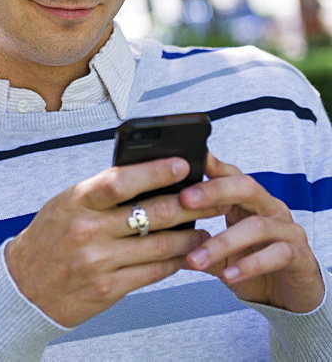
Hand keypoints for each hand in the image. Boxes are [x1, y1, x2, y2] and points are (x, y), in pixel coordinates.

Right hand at [5, 157, 225, 326]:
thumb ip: (101, 194)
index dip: (154, 171)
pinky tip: (185, 255)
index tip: (182, 164)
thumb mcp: (65, 206)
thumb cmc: (49, 239)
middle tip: (212, 199)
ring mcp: (98, 261)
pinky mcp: (108, 288)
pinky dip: (175, 262)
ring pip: (160, 245)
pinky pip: (153, 272)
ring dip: (190, 237)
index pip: (119, 180)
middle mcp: (87, 230)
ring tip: (205, 230)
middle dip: (189, 205)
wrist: (23, 286)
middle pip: (151, 213)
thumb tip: (149, 178)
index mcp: (75, 202)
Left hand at [181, 152, 322, 312]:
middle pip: (245, 187)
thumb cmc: (249, 262)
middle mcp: (269, 208)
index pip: (228, 174)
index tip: (183, 162)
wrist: (288, 294)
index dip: (209, 165)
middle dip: (214, 191)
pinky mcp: (299, 255)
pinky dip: (249, 265)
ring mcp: (287, 229)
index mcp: (247, 201)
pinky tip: (228, 275)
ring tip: (195, 258)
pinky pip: (276, 255)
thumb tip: (156, 230)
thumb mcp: (218, 250)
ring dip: (222, 242)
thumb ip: (195, 239)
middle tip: (185, 200)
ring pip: (257, 226)